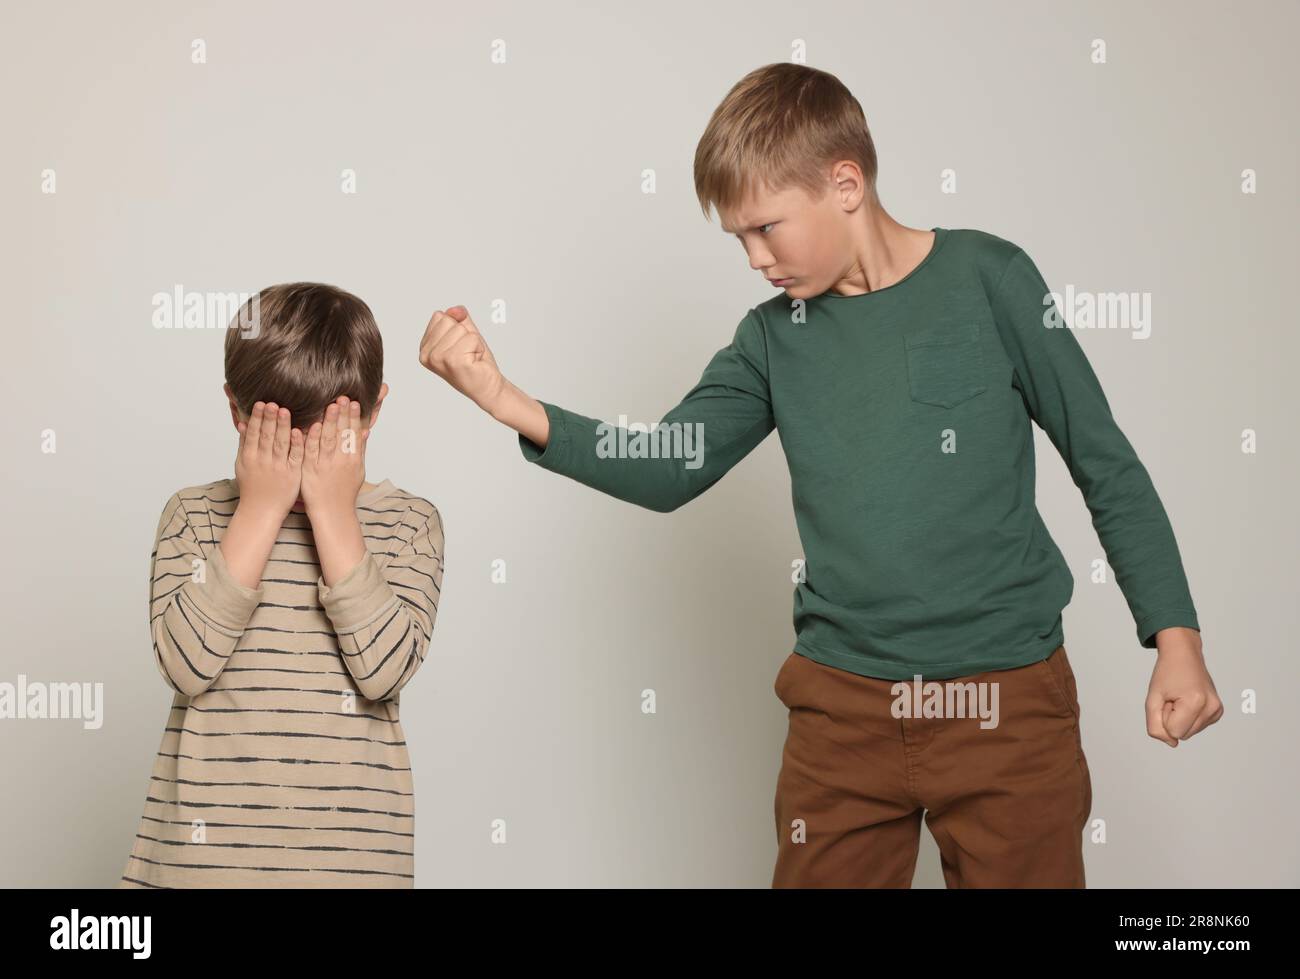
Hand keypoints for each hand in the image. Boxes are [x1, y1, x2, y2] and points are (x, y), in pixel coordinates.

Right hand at [234, 401, 302, 517]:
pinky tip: (298, 431)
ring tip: (284, 410)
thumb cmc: (252, 487)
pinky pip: (295, 457)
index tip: (260, 403)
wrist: (261, 511)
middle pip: (266, 436)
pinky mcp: (292, 474)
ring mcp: (277, 468)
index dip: (256, 418)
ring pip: (280, 444)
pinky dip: (296, 444)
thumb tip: (243, 423)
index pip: (253, 434)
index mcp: (249, 457)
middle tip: (272, 402)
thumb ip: (244, 444)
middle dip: (269, 418)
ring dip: (282, 426)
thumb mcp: (242, 465)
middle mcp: (262, 461)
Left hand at [300, 396, 368, 517]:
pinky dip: (310, 439)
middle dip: (343, 415)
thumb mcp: (357, 470)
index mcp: (353, 460)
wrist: (332, 512)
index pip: (354, 434)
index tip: (355, 402)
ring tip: (330, 406)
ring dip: (329, 422)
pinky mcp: (309, 470)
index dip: (354, 418)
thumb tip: (366, 431)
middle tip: (343, 397)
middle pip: (342, 434)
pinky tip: (309, 426)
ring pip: (327, 440)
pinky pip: (309, 452)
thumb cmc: (345, 492)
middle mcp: (340, 461)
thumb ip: (360, 450)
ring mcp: (324, 465)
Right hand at [418, 305, 507, 413]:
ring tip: (471, 358)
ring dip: (472, 342)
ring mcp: (438, 358)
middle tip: (467, 353)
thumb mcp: (465, 333)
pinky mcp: (453, 361)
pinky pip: (472, 338)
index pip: (439, 316)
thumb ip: (458, 317)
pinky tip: (474, 362)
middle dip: (464, 334)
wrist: (488, 388)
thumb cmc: (475, 362)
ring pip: (460, 329)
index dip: (456, 328)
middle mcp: (427, 355)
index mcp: (425, 347)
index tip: (459, 347)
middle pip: (448, 320)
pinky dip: (478, 348)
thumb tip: (455, 310)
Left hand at [1146, 628, 1222, 745]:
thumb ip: (1155, 726)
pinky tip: (1188, 700)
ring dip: (1179, 718)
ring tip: (1180, 698)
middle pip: (1182, 734)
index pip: (1173, 732)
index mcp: (1196, 702)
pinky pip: (1195, 726)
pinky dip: (1188, 717)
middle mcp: (1211, 708)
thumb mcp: (1152, 699)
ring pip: (1188, 732)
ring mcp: (1217, 710)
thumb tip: (1172, 743)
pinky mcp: (1218, 712)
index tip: (1167, 699)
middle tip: (1172, 698)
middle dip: (1171, 719)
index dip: (1163, 717)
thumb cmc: (1167, 673)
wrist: (1183, 655)